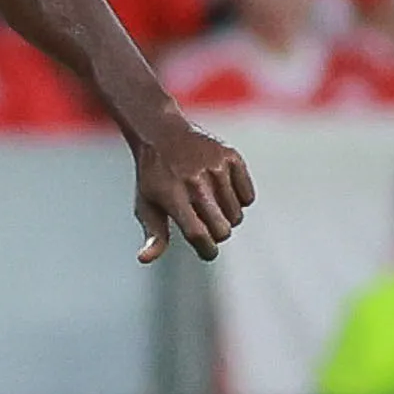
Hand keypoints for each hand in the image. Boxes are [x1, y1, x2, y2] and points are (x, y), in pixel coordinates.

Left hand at [132, 119, 252, 262]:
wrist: (163, 134)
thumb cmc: (153, 178)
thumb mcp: (146, 205)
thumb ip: (153, 234)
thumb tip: (145, 259)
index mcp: (173, 197)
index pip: (198, 235)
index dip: (206, 250)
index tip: (207, 251)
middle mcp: (195, 182)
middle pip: (222, 230)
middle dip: (216, 235)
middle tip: (205, 224)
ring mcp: (216, 168)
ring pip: (237, 215)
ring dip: (226, 217)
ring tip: (210, 205)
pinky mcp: (232, 158)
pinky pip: (248, 197)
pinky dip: (239, 200)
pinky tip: (222, 191)